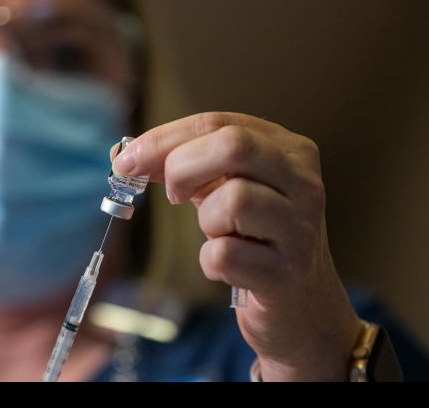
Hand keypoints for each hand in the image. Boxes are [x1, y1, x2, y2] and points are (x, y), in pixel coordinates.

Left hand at [112, 112, 362, 380]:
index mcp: (289, 150)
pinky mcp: (286, 272)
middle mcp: (304, 182)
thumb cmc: (255, 237)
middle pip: (233, 146)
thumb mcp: (226, 189)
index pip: (218, 123)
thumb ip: (186, 165)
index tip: (127, 160)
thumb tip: (125, 156)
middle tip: (174, 195)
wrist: (302, 304)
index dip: (164, 139)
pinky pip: (224, 254)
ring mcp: (300, 228)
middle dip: (183, 167)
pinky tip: (226, 266)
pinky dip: (210, 261)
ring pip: (234, 200)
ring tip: (220, 235)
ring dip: (207, 221)